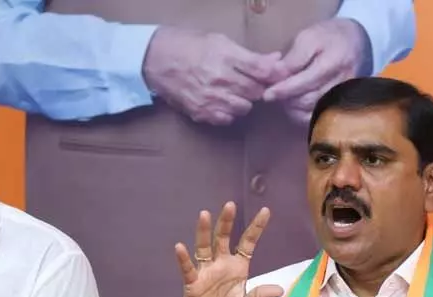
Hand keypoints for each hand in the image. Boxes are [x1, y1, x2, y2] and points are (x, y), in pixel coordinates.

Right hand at [144, 26, 279, 125]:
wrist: (155, 60)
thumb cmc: (188, 46)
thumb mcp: (219, 41)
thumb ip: (249, 55)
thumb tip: (276, 61)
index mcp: (224, 56)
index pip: (261, 70)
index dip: (274, 74)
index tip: (277, 76)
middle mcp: (219, 79)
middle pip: (256, 92)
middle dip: (258, 88)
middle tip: (251, 82)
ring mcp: (210, 98)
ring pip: (244, 108)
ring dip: (244, 101)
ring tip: (234, 91)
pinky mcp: (202, 113)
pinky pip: (228, 119)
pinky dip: (229, 112)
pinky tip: (222, 102)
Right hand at [171, 202, 283, 296]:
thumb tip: (279, 290)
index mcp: (238, 267)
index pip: (247, 243)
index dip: (256, 227)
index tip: (265, 211)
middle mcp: (221, 264)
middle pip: (223, 238)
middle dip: (226, 222)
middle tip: (230, 205)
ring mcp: (205, 272)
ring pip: (204, 247)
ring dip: (203, 231)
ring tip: (204, 214)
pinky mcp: (193, 283)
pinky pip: (188, 268)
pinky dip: (183, 258)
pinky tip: (180, 247)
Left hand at [263, 19, 369, 124]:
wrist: (355, 42)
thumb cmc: (328, 37)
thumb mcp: (309, 37)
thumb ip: (293, 58)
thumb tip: (275, 76)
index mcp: (333, 62)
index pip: (304, 82)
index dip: (284, 89)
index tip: (267, 94)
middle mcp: (341, 83)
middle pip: (308, 100)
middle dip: (286, 99)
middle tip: (272, 95)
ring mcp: (344, 96)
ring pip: (312, 111)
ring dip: (293, 108)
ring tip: (282, 98)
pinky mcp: (343, 104)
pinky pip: (319, 117)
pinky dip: (303, 115)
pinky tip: (294, 107)